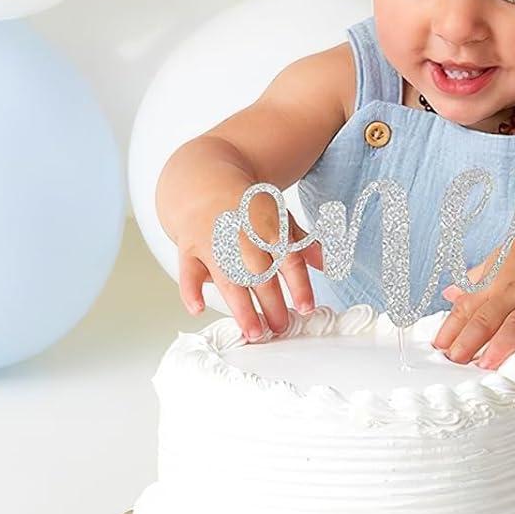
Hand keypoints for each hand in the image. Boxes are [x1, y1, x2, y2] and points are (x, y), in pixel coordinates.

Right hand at [174, 196, 319, 340]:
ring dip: (241, 307)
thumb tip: (326, 264)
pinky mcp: (190, 248)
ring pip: (228, 278)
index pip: (288, 259)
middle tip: (281, 328)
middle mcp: (242, 236)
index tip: (307, 307)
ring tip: (254, 332)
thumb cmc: (248, 204)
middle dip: (272, 302)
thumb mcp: (280, 216)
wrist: (206, 180)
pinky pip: (189, 271)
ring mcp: (214, 243)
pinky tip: (198, 309)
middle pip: (260, 273)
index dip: (299, 284)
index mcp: (268, 228)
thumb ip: (303, 242)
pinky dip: (191, 290)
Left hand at [430, 217, 514, 370]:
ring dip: (502, 345)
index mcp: (496, 284)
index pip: (468, 307)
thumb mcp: (501, 261)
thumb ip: (476, 282)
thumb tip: (448, 294)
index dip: (451, 327)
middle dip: (469, 339)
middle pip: (488, 317)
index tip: (438, 348)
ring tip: (487, 365)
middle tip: (455, 360)